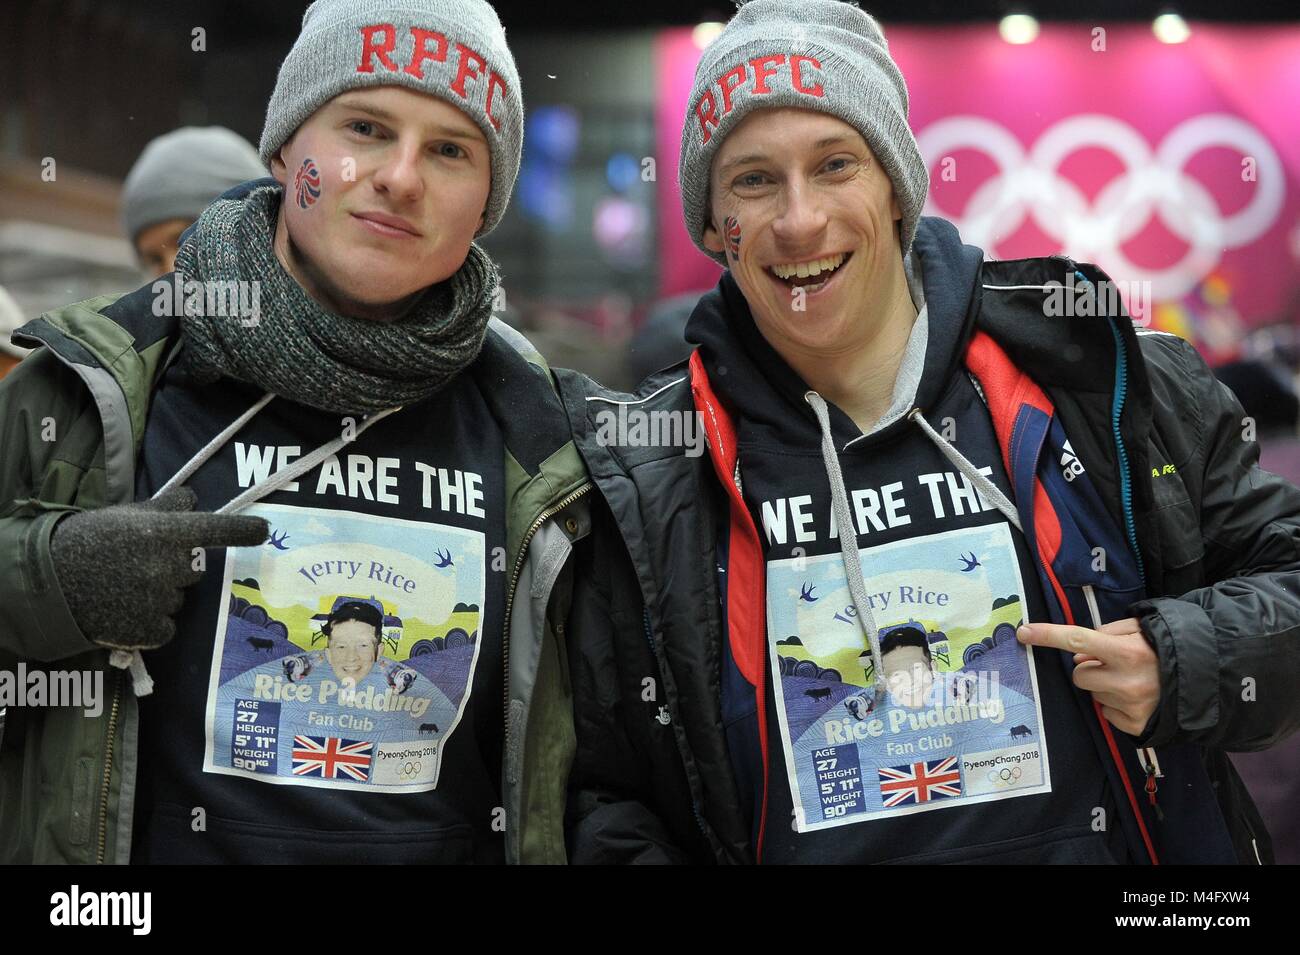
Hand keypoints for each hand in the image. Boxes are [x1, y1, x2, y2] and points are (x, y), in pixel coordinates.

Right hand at [51, 486, 268, 651]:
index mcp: (162, 534)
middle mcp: (165, 566)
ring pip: (178, 600)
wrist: (50, 581)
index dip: (240, 531)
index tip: (264, 530)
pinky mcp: (148, 629)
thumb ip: (166, 509)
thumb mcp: (127, 517)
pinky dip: (153, 623)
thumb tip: (194, 499)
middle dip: (175, 568)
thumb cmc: (91, 541)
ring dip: (161, 596)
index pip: (212, 530)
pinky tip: (127, 609)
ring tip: (125, 587)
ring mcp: (158, 600)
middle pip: (194, 571)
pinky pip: (167, 628)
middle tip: (141, 565)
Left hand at [1016, 618, 1159, 736]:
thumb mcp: (1142, 630)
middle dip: (1091, 668)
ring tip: (1132, 681)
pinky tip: (1136, 698)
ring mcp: (1130, 706)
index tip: (1024, 632)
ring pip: (1092, 693)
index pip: (1078, 640)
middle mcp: (1127, 681)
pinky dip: (1116, 705)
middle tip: (1115, 664)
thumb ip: (1108, 632)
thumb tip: (1078, 651)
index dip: (1049, 635)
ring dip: (1104, 686)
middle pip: (1079, 673)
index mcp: (1128, 651)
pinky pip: (1106, 713)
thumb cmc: (1167, 652)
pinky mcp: (1134, 726)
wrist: (1206, 685)